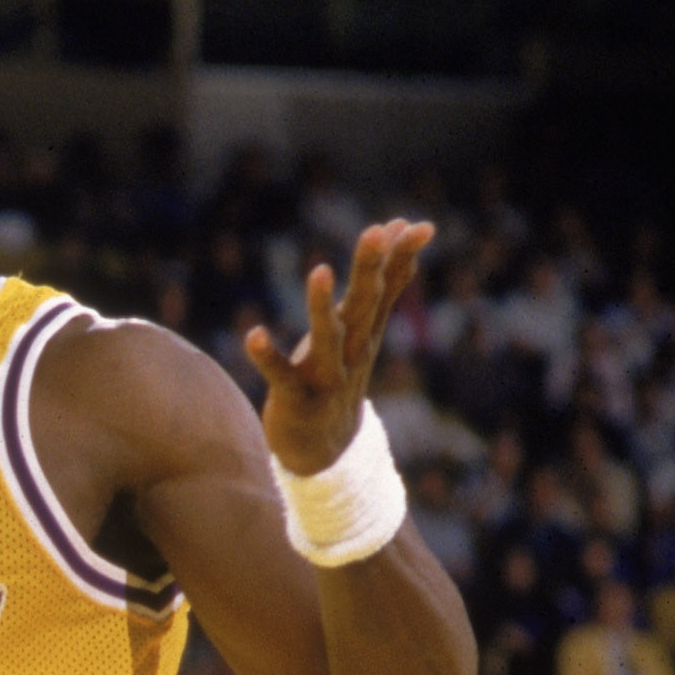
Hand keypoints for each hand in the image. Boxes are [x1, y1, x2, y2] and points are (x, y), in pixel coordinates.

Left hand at [244, 219, 430, 475]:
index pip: (387, 289)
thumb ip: (384, 287)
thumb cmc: (339, 376)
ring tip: (319, 270)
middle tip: (377, 231)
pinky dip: (267, 357)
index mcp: (365, 331)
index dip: (401, 258)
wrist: (323, 449)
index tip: (420, 225)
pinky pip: (280, 376)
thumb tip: (406, 238)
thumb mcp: (365, 332)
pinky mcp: (295, 399)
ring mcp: (325, 376)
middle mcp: (351, 351)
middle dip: (370, 268)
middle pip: (363, 305)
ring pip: (328, 338)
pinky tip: (253, 335)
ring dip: (322, 306)